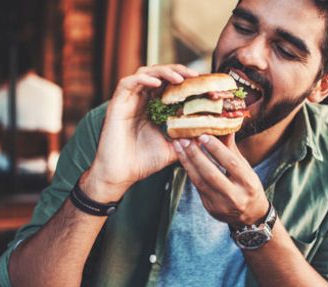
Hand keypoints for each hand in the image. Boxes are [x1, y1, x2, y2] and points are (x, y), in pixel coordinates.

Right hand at [86, 65, 198, 200]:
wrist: (120, 175)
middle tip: (195, 76)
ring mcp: (128, 101)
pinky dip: (142, 79)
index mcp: (153, 108)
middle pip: (159, 74)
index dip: (186, 81)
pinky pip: (127, 83)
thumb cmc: (143, 162)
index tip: (203, 83)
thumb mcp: (173, 148)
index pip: (170, 86)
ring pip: (145, 73)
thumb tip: (210, 135)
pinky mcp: (117, 104)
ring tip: (179, 78)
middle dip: (178, 71)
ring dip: (163, 72)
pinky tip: (156, 82)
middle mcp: (141, 101)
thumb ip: (188, 140)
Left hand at [173, 133, 268, 224]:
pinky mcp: (210, 208)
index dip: (216, 149)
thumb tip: (225, 126)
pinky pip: (197, 187)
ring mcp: (221, 205)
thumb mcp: (246, 169)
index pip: (231, 163)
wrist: (250, 215)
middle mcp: (235, 196)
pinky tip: (183, 159)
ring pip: (200, 182)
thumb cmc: (248, 186)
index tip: (203, 135)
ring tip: (179, 147)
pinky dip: (190, 171)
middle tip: (185, 140)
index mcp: (248, 183)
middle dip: (196, 155)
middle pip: (211, 174)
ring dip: (187, 162)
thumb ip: (232, 150)